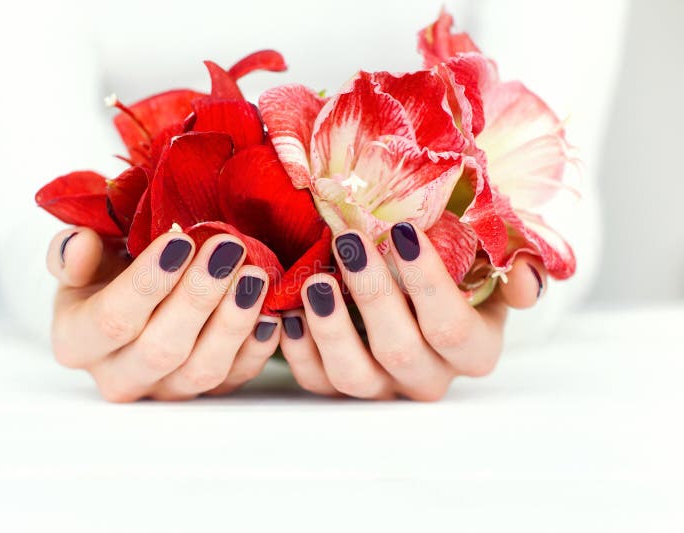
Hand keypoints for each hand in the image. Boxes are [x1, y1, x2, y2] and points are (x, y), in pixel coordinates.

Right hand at [47, 228, 280, 401]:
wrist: (129, 294)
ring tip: (255, 275)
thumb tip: (79, 245)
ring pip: (202, 370)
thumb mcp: (84, 254)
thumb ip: (73, 249)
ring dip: (233, 322)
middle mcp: (118, 376)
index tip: (180, 238)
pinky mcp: (206, 392)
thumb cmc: (106, 269)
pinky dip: (257, 347)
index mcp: (77, 341)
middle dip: (199, 297)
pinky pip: (236, 379)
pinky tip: (271, 312)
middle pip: (161, 350)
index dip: (148, 281)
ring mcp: (165, 390)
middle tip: (227, 249)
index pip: (112, 319)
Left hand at [278, 222, 545, 400]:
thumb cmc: (457, 261)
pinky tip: (289, 313)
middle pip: (399, 351)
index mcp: (473, 348)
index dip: (428, 285)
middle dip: (372, 294)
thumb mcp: (494, 255)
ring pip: (354, 376)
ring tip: (315, 281)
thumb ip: (516, 260)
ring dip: (331, 329)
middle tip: (348, 241)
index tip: (403, 231)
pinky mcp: (340, 386)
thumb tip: (525, 280)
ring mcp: (383, 387)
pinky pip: (317, 382)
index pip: (453, 329)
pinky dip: (299, 351)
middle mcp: (429, 376)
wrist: (418, 276)